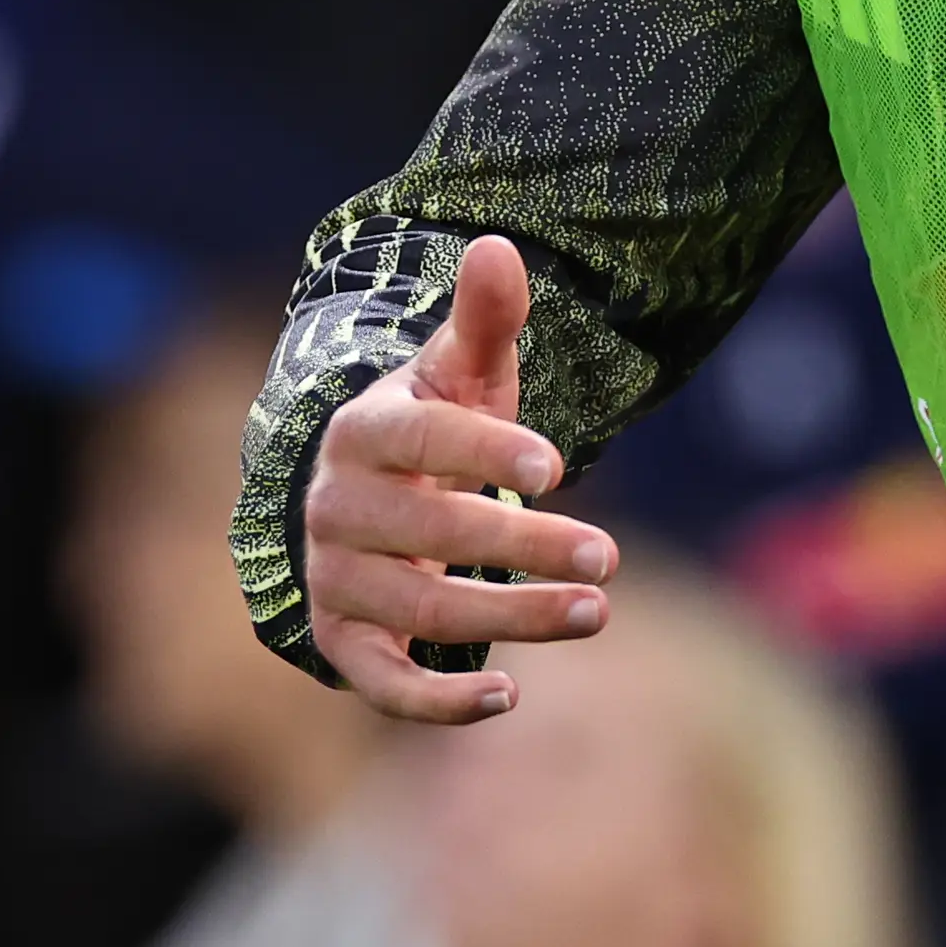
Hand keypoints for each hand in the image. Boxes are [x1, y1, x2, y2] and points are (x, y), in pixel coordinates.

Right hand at [301, 234, 617, 722]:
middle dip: (523, 547)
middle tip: (610, 556)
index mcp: (366, 433)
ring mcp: (335, 580)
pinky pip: (380, 683)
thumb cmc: (431, 428)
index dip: (487, 450)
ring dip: (509, 619)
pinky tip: (509, 698)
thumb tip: (498, 244)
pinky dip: (436, 701)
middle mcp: (338, 509)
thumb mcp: (460, 371)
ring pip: (419, 611)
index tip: (558, 466)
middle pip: (432, 533)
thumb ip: (485, 318)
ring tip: (598, 612)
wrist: (361, 495)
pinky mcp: (342, 642)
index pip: (426, 440)